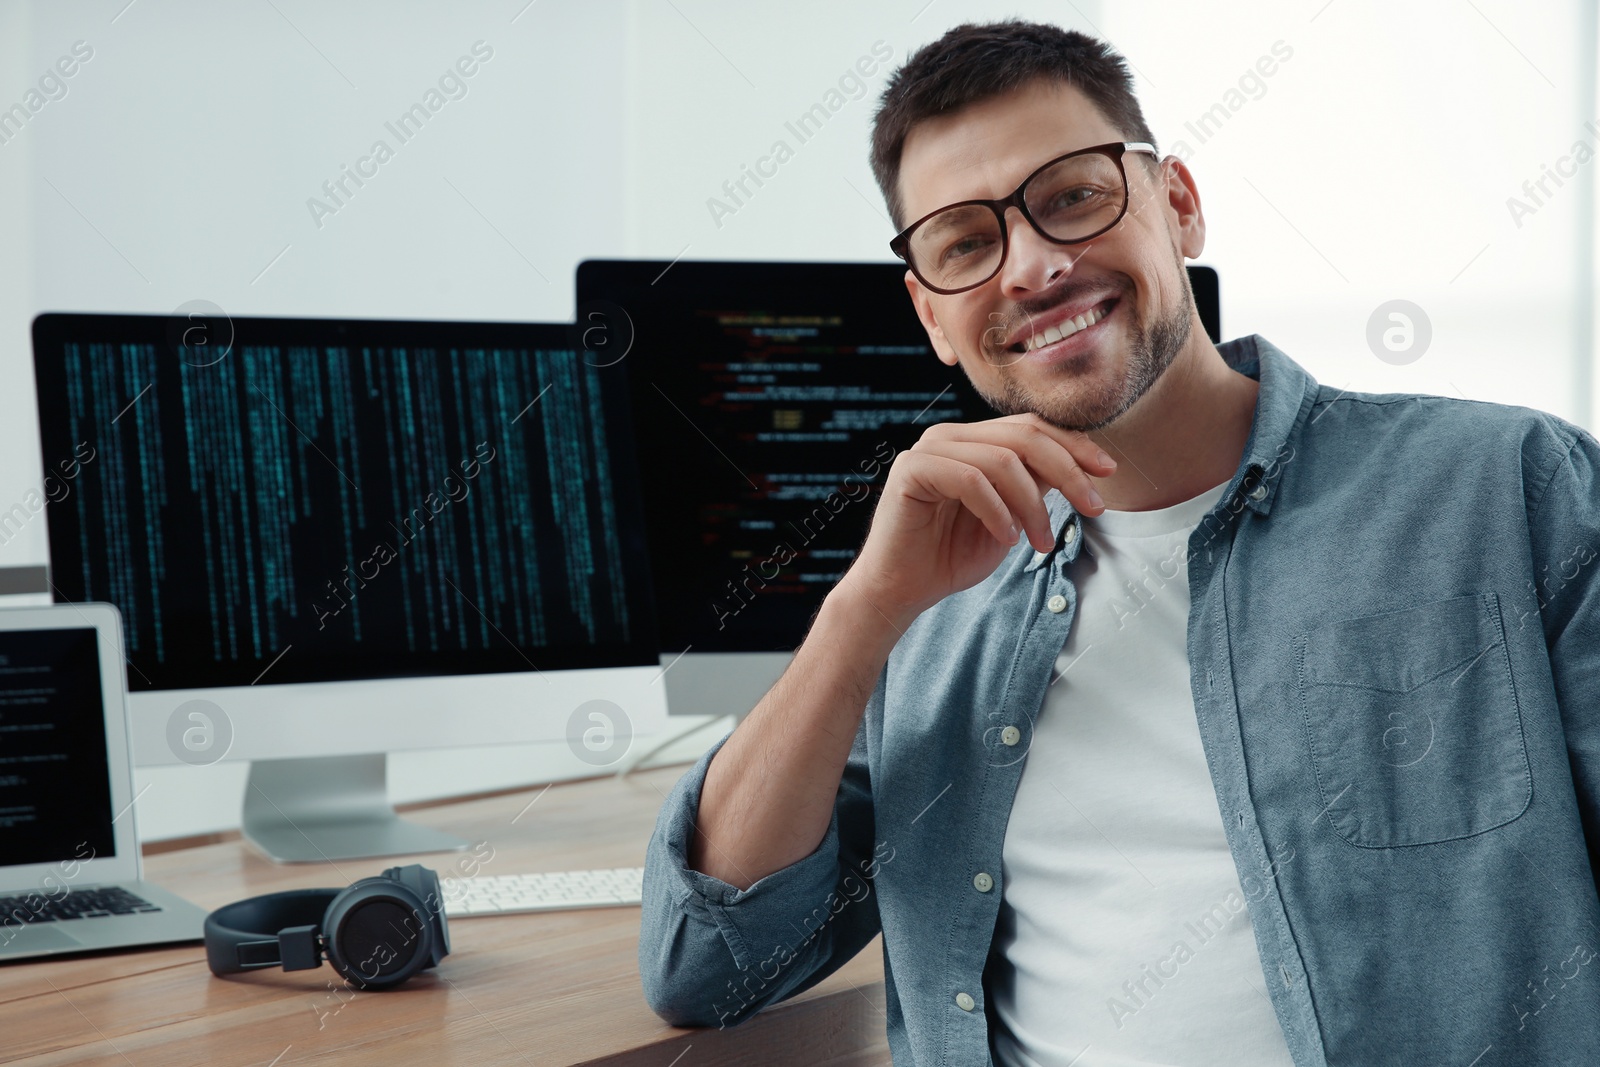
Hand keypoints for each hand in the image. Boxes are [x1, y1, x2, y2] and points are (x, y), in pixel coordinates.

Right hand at [842, 413, 1115, 625]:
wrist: (901, 590)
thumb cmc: (951, 556)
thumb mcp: (1011, 517)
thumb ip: (1036, 486)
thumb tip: (1082, 464)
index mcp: (973, 440)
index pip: (1032, 428)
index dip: (1075, 446)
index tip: (1108, 473)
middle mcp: (950, 436)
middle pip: (1024, 436)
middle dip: (1069, 471)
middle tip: (1093, 509)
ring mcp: (928, 448)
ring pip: (1003, 459)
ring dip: (1033, 506)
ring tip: (1040, 544)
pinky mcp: (911, 469)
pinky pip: (971, 479)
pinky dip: (998, 512)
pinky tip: (1007, 539)